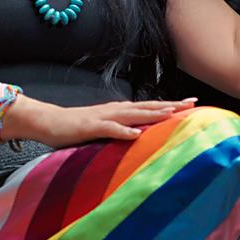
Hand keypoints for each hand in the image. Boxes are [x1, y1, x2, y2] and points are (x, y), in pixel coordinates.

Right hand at [4, 96, 197, 147]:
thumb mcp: (103, 129)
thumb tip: (139, 136)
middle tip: (192, 103)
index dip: (170, 105)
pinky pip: (109, 129)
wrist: (47, 122)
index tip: (190, 103)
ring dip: (153, 113)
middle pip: (147, 106)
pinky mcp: (90, 126)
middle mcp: (115, 110)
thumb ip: (120, 131)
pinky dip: (123, 131)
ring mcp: (103, 117)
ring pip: (133, 114)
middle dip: (170, 105)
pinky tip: (136, 133)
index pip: (149, 107)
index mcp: (119, 111)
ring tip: (172, 113)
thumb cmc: (74, 128)